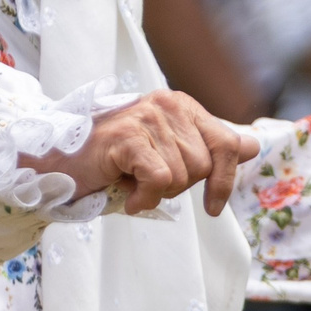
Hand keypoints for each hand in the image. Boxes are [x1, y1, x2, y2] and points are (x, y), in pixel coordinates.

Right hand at [24, 90, 261, 216]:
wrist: (59, 162)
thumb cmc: (113, 159)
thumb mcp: (167, 153)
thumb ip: (209, 146)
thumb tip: (252, 145)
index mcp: (182, 105)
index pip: (226, 144)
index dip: (223, 180)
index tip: (213, 207)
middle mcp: (167, 104)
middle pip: (202, 166)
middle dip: (177, 186)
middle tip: (146, 181)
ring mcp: (146, 117)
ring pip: (181, 176)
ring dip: (155, 192)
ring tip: (130, 180)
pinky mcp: (127, 136)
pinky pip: (158, 179)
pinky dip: (143, 197)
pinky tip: (126, 193)